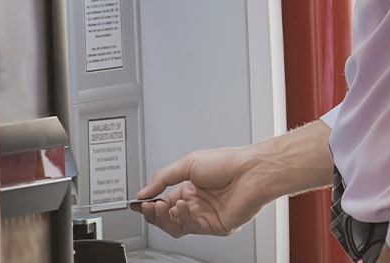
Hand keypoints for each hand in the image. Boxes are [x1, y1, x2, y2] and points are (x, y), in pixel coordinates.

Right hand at [130, 121, 333, 238]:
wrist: (252, 170)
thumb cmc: (229, 162)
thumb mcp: (188, 163)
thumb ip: (163, 178)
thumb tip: (143, 191)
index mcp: (190, 187)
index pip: (163, 201)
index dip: (148, 203)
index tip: (136, 202)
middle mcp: (197, 203)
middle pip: (166, 217)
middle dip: (152, 212)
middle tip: (146, 205)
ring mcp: (205, 215)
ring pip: (175, 226)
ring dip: (163, 217)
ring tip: (160, 205)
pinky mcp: (214, 226)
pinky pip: (190, 227)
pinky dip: (182, 216)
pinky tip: (182, 204)